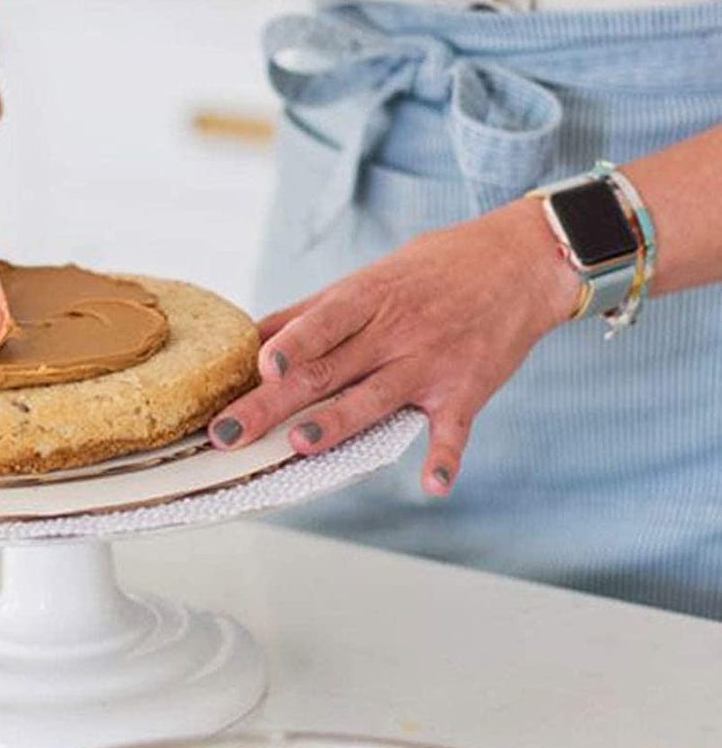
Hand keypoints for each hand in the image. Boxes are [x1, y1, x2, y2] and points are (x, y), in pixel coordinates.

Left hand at [208, 197, 581, 493]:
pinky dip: (445, 458)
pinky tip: (432, 485)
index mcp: (364, 299)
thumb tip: (250, 337)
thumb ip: (311, 314)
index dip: (290, 344)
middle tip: (229, 433)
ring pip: (376, 398)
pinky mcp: (465, 391)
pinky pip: (453, 430)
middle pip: (326, 371)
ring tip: (300, 446)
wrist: (518, 262)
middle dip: (273, 404)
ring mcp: (429, 363)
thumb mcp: (367, 279)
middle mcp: (394, 332)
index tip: (259, 366)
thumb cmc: (430, 271)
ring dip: (338, 424)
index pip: (320, 322)